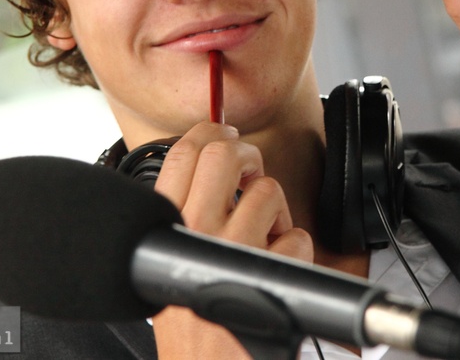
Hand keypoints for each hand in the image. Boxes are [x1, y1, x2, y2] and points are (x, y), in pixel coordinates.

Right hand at [150, 122, 312, 358]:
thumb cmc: (189, 328)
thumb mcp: (162, 269)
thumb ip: (179, 223)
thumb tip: (208, 178)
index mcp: (164, 229)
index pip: (178, 154)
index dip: (206, 132)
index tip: (221, 133)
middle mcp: (195, 232)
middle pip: (224, 153)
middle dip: (246, 154)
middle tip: (250, 172)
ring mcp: (234, 250)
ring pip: (268, 190)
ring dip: (276, 212)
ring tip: (266, 237)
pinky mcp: (270, 273)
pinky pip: (297, 236)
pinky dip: (296, 250)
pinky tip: (280, 270)